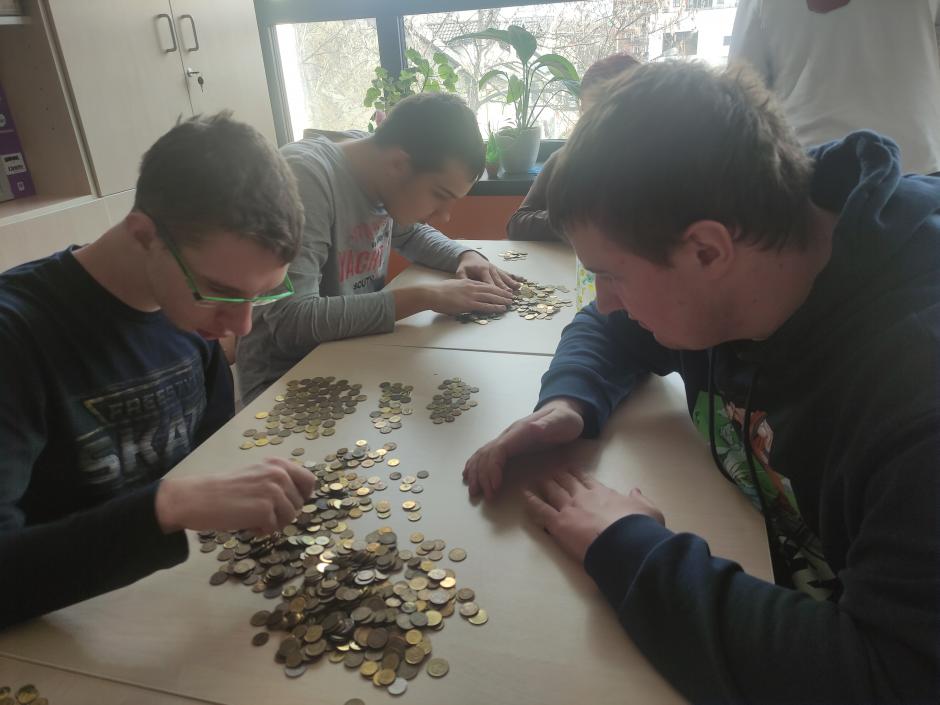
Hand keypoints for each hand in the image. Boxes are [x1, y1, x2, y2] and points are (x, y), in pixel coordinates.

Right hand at [155, 458, 317, 535]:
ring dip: (273, 523)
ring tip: (252, 517)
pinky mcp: (265, 509)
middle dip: (283, 513)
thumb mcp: (256, 475)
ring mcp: (273, 491)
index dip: (302, 496)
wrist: (198, 498)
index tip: (288, 503)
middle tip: (260, 512)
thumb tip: (300, 499)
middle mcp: (279, 475)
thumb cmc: (225, 490)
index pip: (309, 481)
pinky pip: (274, 528)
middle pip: (299, 504)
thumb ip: (277, 482)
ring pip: (290, 518)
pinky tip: (246, 524)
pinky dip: (261, 530)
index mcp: (278, 464)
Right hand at [429, 278, 513, 315]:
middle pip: (491, 289)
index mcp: (468, 283)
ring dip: (502, 299)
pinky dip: (495, 307)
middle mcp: (472, 287)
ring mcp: (471, 295)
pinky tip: (502, 308)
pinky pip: (485, 306)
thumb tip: (463, 296)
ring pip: (491, 297)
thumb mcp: (453, 287)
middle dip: (502, 293)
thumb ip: (461, 290)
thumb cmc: (439, 292)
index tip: (501, 290)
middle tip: (511, 296)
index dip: (495, 288)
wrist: (432, 294)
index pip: (485, 285)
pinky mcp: (469, 304)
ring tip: (510, 302)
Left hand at [456, 251, 520, 291]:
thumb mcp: (461, 271)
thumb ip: (462, 277)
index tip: (497, 297)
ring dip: (511, 283)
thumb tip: (463, 284)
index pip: (488, 282)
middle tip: (510, 295)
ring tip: (518, 287)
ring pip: (505, 277)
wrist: (471, 256)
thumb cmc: (466, 266)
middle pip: (498, 281)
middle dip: (504, 288)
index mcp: (482, 270)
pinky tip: (522, 280)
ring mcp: (496, 269)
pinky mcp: (499, 270)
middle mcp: (491, 269)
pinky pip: (508, 274)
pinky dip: (515, 277)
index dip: (493, 289)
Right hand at [463, 398, 584, 499]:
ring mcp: (506, 438)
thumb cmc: (565, 420)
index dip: (492, 468)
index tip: (494, 487)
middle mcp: (509, 434)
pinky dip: (475, 464)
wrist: (563, 409)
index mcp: (521, 431)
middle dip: (483, 476)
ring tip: (474, 492)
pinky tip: (469, 475)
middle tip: (485, 497)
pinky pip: (486, 453)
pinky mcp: (507, 443)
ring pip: (483, 454)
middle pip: (487, 454)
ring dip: (476, 473)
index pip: (499, 449)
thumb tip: (534, 428)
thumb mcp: (562, 421)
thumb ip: (548, 425)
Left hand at [524, 471, 664, 563]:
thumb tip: (635, 489)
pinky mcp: (559, 524)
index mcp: (603, 493)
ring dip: (545, 484)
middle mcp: (583, 496)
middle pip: (567, 482)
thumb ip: (640, 498)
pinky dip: (531, 501)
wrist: (625, 543)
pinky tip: (524, 495)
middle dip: (558, 475)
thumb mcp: (649, 509)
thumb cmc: (640, 528)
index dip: (578, 473)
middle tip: (551, 471)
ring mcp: (569, 508)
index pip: (587, 480)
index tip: (571, 468)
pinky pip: (541, 510)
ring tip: (537, 479)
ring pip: (553, 491)